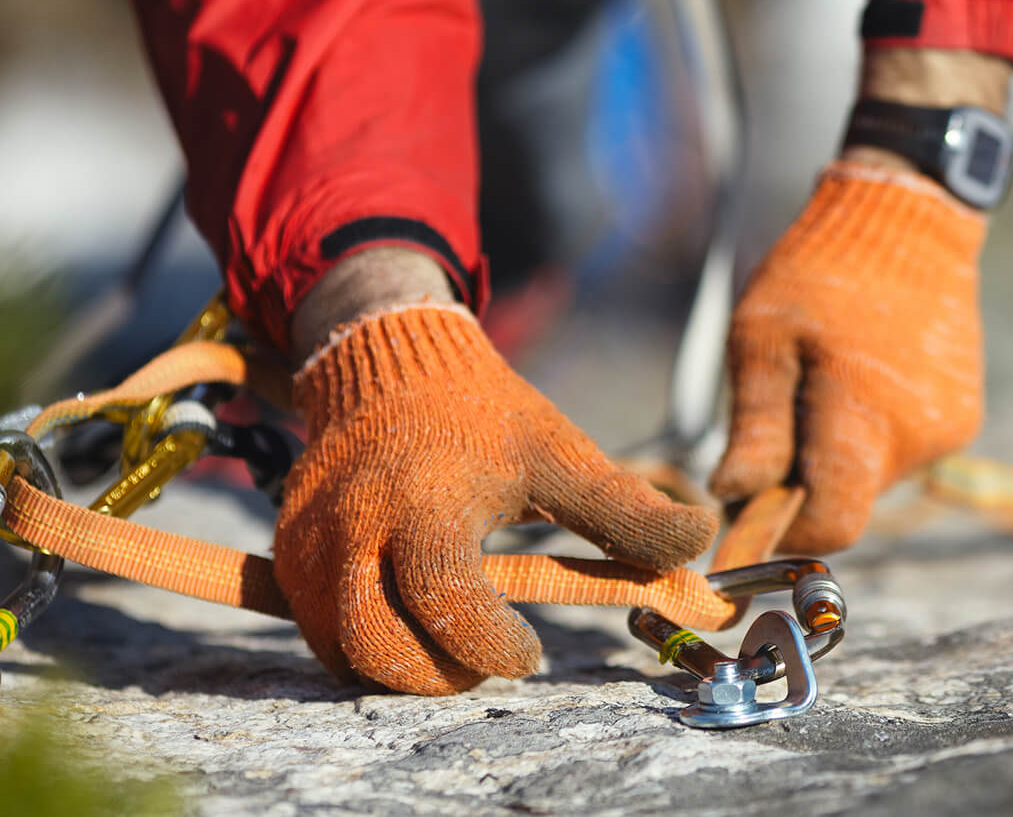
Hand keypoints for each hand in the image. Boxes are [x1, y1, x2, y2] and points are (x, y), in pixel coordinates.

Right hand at [277, 303, 716, 694]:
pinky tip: (413, 624)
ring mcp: (310, 541)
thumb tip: (702, 541)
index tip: (529, 654)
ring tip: (453, 646)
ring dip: (398, 667)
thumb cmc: (485, 414)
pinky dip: (363, 646)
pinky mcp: (287, 551)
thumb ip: (623, 509)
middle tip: (486, 663)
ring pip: (338, 647)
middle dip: (437, 674)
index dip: (488, 644)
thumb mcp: (560, 451)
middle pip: (375, 643)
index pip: (444, 597)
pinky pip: (316, 628)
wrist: (390, 360)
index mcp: (427, 500)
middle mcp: (355, 525)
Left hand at [713, 161, 987, 551]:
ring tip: (828, 379)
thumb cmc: (822, 273)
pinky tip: (865, 375)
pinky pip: (904, 450)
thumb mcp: (762, 340)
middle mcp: (918, 436)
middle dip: (808, 479)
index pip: (832, 526)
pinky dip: (875, 431)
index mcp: (865, 418)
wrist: (910, 222)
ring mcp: (949, 429)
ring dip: (842, 451)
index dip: (786, 530)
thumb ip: (755, 428)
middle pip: (849, 501)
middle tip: (783, 413)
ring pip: (875, 478)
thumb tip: (733, 498)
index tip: (752, 505)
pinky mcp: (964, 417)